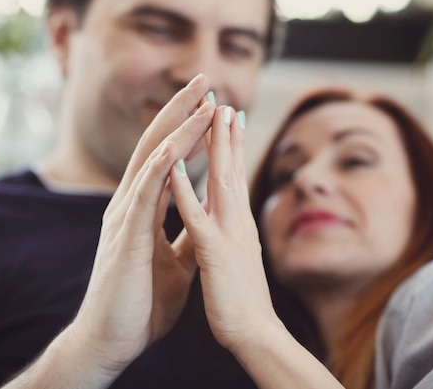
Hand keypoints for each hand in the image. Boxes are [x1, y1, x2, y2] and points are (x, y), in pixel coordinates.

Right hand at [70, 74, 215, 372]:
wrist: (115, 338)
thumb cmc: (142, 298)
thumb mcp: (175, 258)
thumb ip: (185, 232)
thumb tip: (205, 214)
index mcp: (146, 208)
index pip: (169, 158)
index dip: (190, 130)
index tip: (214, 106)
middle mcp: (132, 204)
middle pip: (159, 145)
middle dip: (183, 111)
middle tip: (206, 81)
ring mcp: (126, 216)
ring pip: (154, 159)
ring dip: (179, 127)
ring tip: (203, 99)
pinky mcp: (125, 235)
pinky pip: (144, 192)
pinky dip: (161, 165)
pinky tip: (178, 143)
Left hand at [171, 106, 280, 352]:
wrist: (255, 333)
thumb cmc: (243, 298)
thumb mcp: (238, 256)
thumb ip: (235, 233)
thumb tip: (232, 218)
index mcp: (237, 223)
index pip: (233, 176)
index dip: (229, 146)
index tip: (224, 118)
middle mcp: (237, 221)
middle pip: (231, 168)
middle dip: (225, 132)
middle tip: (221, 99)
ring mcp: (228, 234)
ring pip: (220, 180)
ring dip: (213, 145)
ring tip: (208, 113)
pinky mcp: (216, 252)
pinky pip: (196, 215)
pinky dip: (186, 187)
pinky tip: (177, 163)